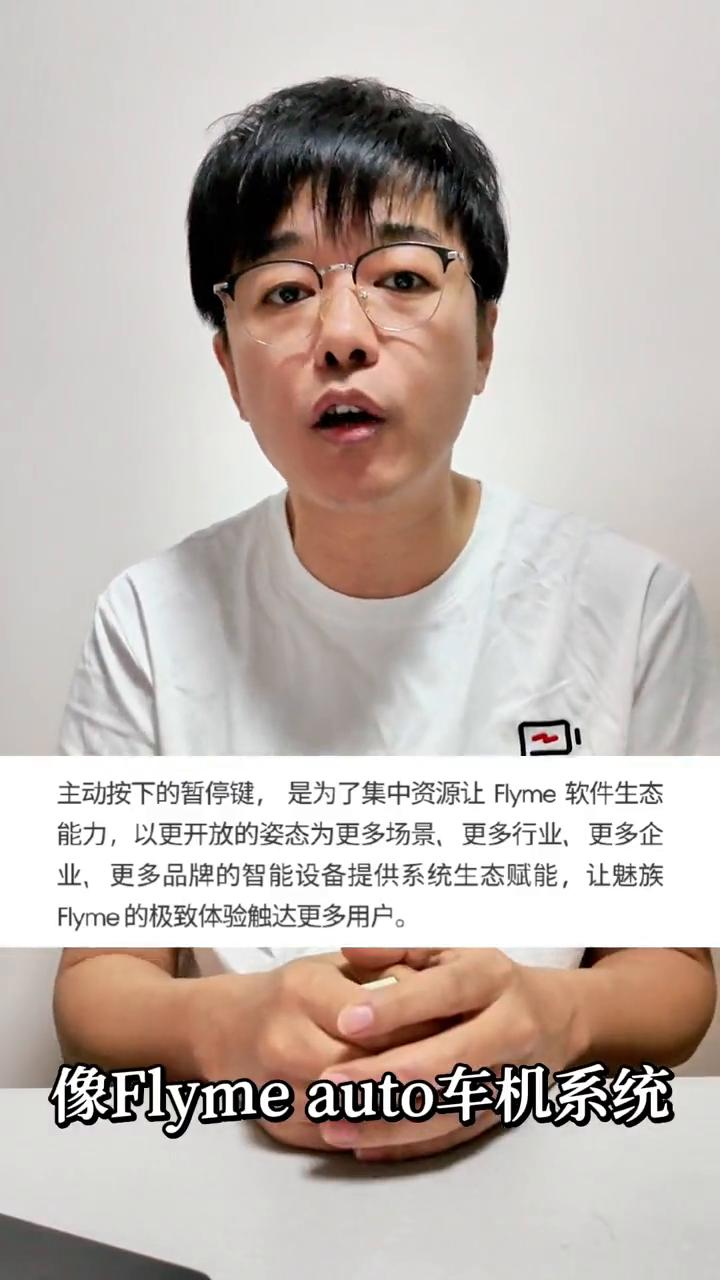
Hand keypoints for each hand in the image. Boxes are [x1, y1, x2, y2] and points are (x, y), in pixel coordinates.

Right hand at [187, 953, 450, 1152]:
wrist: (223, 1028)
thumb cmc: (294, 991)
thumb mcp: (334, 966)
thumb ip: (386, 975)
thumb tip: (446, 997)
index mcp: (303, 990)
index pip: (374, 1017)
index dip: (422, 1024)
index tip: (462, 1024)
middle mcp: (285, 1040)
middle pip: (367, 1069)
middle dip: (420, 1070)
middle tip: (470, 1066)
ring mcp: (280, 1090)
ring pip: (358, 1112)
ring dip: (408, 1108)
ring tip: (453, 1096)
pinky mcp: (283, 1128)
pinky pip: (345, 1140)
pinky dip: (385, 1134)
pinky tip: (420, 1122)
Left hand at [320, 948, 588, 1160]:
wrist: (558, 1018)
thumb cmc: (486, 979)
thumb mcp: (452, 948)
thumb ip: (401, 947)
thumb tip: (352, 949)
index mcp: (491, 978)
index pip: (445, 991)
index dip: (397, 1006)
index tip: (347, 1019)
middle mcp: (509, 1028)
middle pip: (448, 1059)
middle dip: (385, 1075)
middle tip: (329, 1081)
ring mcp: (509, 1077)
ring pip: (448, 1108)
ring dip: (388, 1123)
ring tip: (334, 1122)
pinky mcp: (501, 1114)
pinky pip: (452, 1137)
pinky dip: (406, 1146)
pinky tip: (362, 1146)